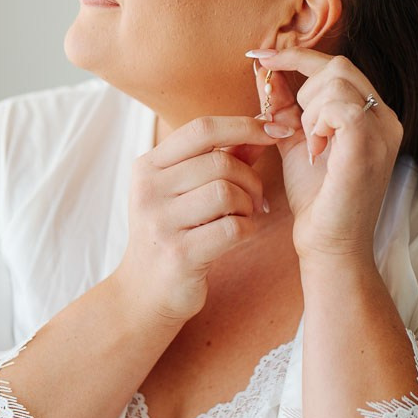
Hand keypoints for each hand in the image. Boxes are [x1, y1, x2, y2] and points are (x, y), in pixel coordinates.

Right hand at [117, 113, 279, 323]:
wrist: (144, 292)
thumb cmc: (173, 233)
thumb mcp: (186, 190)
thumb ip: (223, 157)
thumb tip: (263, 127)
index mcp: (148, 166)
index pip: (201, 128)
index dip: (243, 125)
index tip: (272, 131)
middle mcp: (148, 190)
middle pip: (220, 163)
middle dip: (250, 178)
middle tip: (255, 197)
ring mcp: (160, 223)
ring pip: (227, 193)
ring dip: (248, 204)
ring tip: (244, 216)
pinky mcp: (179, 254)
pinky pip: (232, 228)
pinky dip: (247, 228)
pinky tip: (240, 234)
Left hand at [247, 46, 402, 261]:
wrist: (329, 245)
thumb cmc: (316, 200)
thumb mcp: (298, 142)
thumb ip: (286, 107)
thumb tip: (265, 71)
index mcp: (373, 115)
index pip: (338, 66)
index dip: (297, 55)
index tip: (260, 56)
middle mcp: (386, 119)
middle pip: (339, 67)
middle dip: (303, 88)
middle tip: (293, 127)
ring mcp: (382, 131)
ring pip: (336, 83)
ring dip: (309, 111)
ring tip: (310, 145)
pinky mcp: (369, 146)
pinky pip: (340, 106)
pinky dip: (318, 122)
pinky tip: (316, 150)